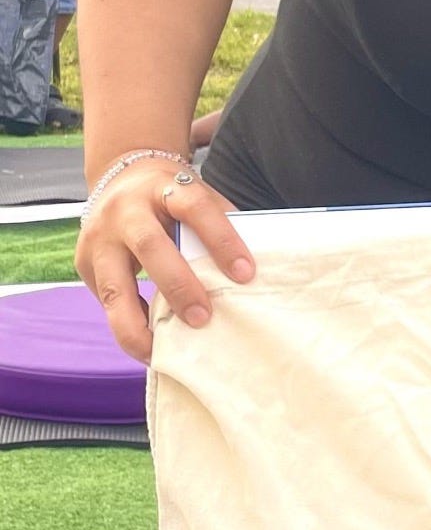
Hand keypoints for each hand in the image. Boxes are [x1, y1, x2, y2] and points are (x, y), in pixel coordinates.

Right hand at [76, 160, 253, 361]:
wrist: (120, 177)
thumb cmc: (172, 197)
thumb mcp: (197, 196)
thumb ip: (219, 227)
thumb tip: (247, 277)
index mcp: (164, 187)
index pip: (196, 208)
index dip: (222, 240)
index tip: (246, 274)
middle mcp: (126, 210)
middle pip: (150, 246)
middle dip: (178, 286)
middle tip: (203, 318)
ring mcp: (99, 236)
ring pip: (113, 285)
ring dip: (137, 325)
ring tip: (158, 353)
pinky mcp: (84, 261)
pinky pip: (106, 300)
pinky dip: (127, 324)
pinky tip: (146, 346)